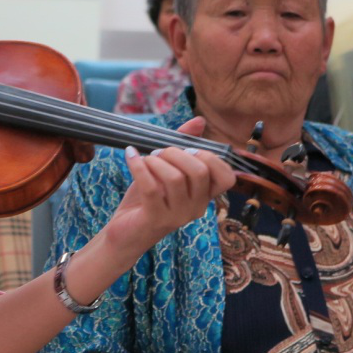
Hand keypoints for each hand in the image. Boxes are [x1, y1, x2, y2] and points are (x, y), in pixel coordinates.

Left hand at [103, 117, 235, 262]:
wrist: (124, 231)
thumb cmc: (148, 198)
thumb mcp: (166, 169)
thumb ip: (183, 145)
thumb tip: (200, 120)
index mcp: (204, 196)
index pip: (228, 177)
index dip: (210, 157)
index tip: (188, 149)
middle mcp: (197, 208)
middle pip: (199, 171)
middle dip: (177, 153)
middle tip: (159, 153)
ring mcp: (177, 216)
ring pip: (175, 178)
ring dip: (156, 160)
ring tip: (145, 159)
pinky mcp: (155, 219)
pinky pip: (150, 186)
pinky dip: (138, 166)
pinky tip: (131, 156)